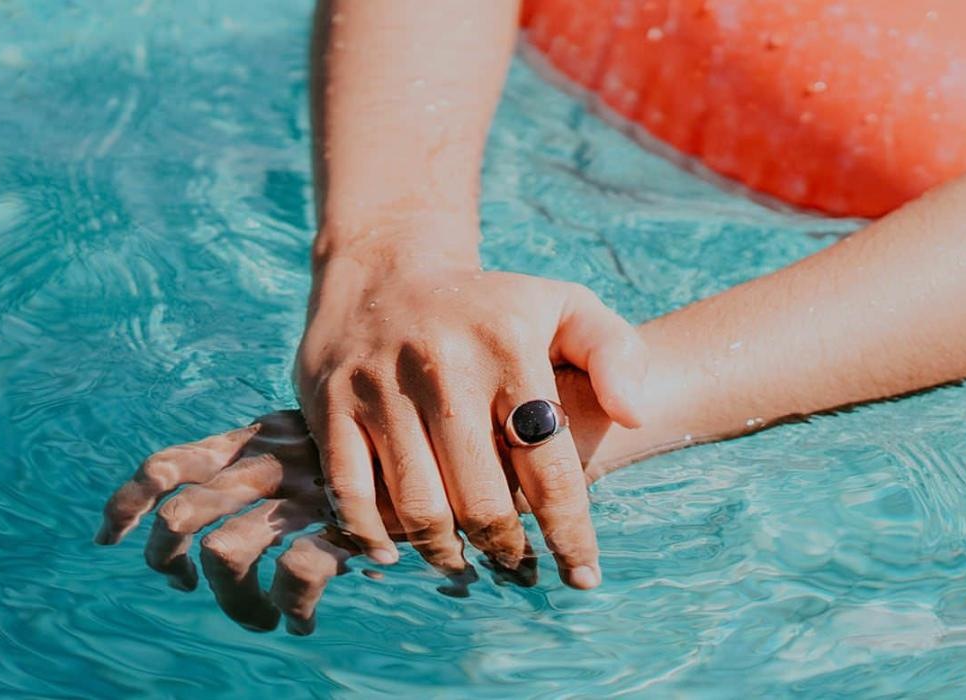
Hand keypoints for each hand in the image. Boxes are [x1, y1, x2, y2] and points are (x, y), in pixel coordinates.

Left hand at [94, 411, 385, 633]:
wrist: (443, 449)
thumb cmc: (370, 451)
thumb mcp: (305, 436)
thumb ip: (257, 457)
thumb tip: (193, 506)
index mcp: (252, 439)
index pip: (167, 465)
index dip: (125, 504)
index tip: (107, 539)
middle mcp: (268, 463)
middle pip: (179, 517)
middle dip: (166, 563)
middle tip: (187, 585)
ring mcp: (302, 496)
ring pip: (225, 556)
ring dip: (234, 604)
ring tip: (259, 620)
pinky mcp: (341, 528)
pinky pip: (292, 579)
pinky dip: (290, 610)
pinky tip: (304, 621)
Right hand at [297, 248, 647, 587]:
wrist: (384, 269)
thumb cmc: (488, 307)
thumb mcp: (564, 305)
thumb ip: (615, 354)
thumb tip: (635, 416)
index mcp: (508, 347)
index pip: (547, 464)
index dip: (569, 532)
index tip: (582, 577)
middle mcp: (443, 367)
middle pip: (480, 499)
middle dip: (506, 549)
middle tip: (518, 569)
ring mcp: (381, 386)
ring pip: (417, 506)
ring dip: (445, 553)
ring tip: (465, 564)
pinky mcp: (330, 403)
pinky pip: (351, 492)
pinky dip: (370, 535)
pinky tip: (393, 553)